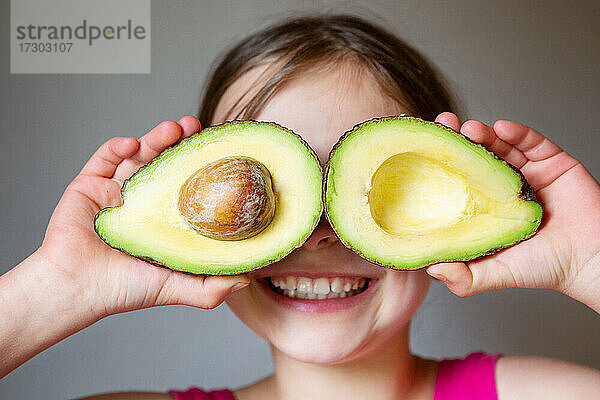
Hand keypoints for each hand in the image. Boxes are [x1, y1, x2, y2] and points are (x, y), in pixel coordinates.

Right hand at [37, 116, 249, 317]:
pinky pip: (103, 159)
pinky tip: (131, 144)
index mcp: (161, 217)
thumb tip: (244, 280)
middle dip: (181, 142)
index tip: (219, 151)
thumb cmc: (124, 289)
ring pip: (138, 155)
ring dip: (155, 138)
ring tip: (173, 128)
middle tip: (197, 127)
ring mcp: (114, 191)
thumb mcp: (175, 287)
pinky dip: (116, 147)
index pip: (185, 183)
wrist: (77, 290)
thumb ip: (208, 288)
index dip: (200, 165)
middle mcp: (141, 200)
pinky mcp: (88, 185)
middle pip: (164, 162)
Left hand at [427, 112, 599, 304]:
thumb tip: (431, 269)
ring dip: (483, 133)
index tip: (423, 151)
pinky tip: (503, 128)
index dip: (440, 165)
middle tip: (442, 126)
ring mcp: (527, 172)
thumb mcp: (496, 274)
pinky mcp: (552, 162)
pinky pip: (534, 142)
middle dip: (457, 140)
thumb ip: (464, 278)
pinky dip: (518, 133)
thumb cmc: (545, 268)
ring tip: (469, 128)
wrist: (592, 261)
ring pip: (501, 145)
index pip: (457, 180)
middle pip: (475, 156)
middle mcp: (502, 187)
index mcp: (485, 207)